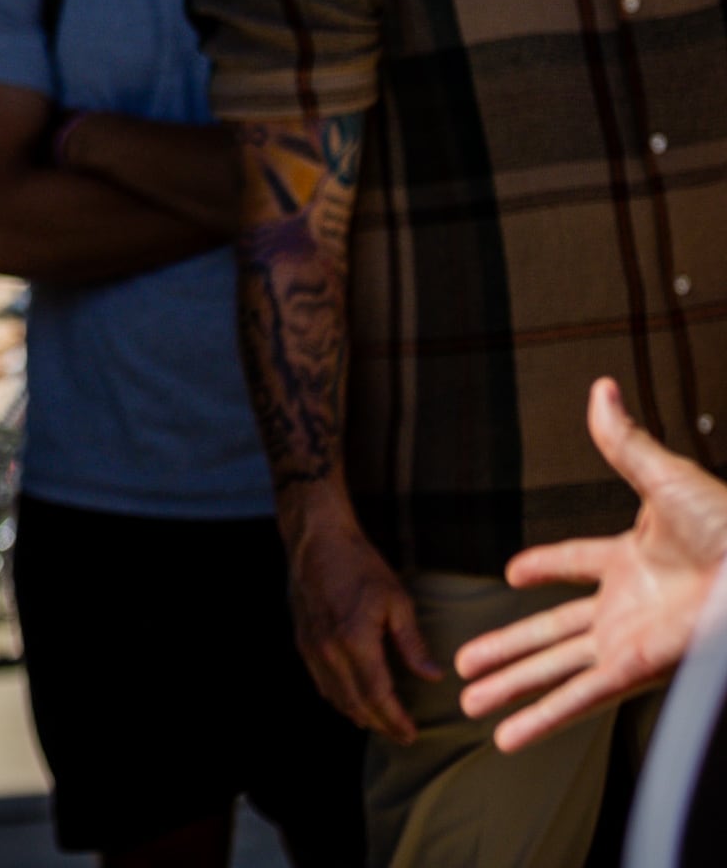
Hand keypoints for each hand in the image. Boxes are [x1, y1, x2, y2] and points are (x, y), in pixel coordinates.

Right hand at [283, 490, 439, 740]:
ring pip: (334, 696)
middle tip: (401, 736)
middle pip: (354, 702)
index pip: (378, 695)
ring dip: (358, 714)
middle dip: (379, 724)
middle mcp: (328, 650)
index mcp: (355, 641)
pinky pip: (320, 681)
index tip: (411, 734)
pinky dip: (338, 697)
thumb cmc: (360, 565)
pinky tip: (352, 698)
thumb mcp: (396, 600)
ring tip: (380, 723)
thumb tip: (433, 677)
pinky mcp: (302, 640)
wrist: (315, 539)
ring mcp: (310, 647)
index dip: (395, 719)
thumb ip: (412, 643)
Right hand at [457, 378, 726, 750]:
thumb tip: (602, 389)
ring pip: (552, 671)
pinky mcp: (633, 671)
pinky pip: (576, 699)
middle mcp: (625, 608)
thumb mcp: (663, 478)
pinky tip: (509, 735)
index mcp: (632, 560)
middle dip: (505, 650)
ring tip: (467, 704)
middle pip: (548, 635)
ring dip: (510, 688)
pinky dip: (541, 719)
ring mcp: (626, 642)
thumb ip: (623, 441)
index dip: (546, 567)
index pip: (577, 567)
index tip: (513, 573)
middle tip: (463, 663)